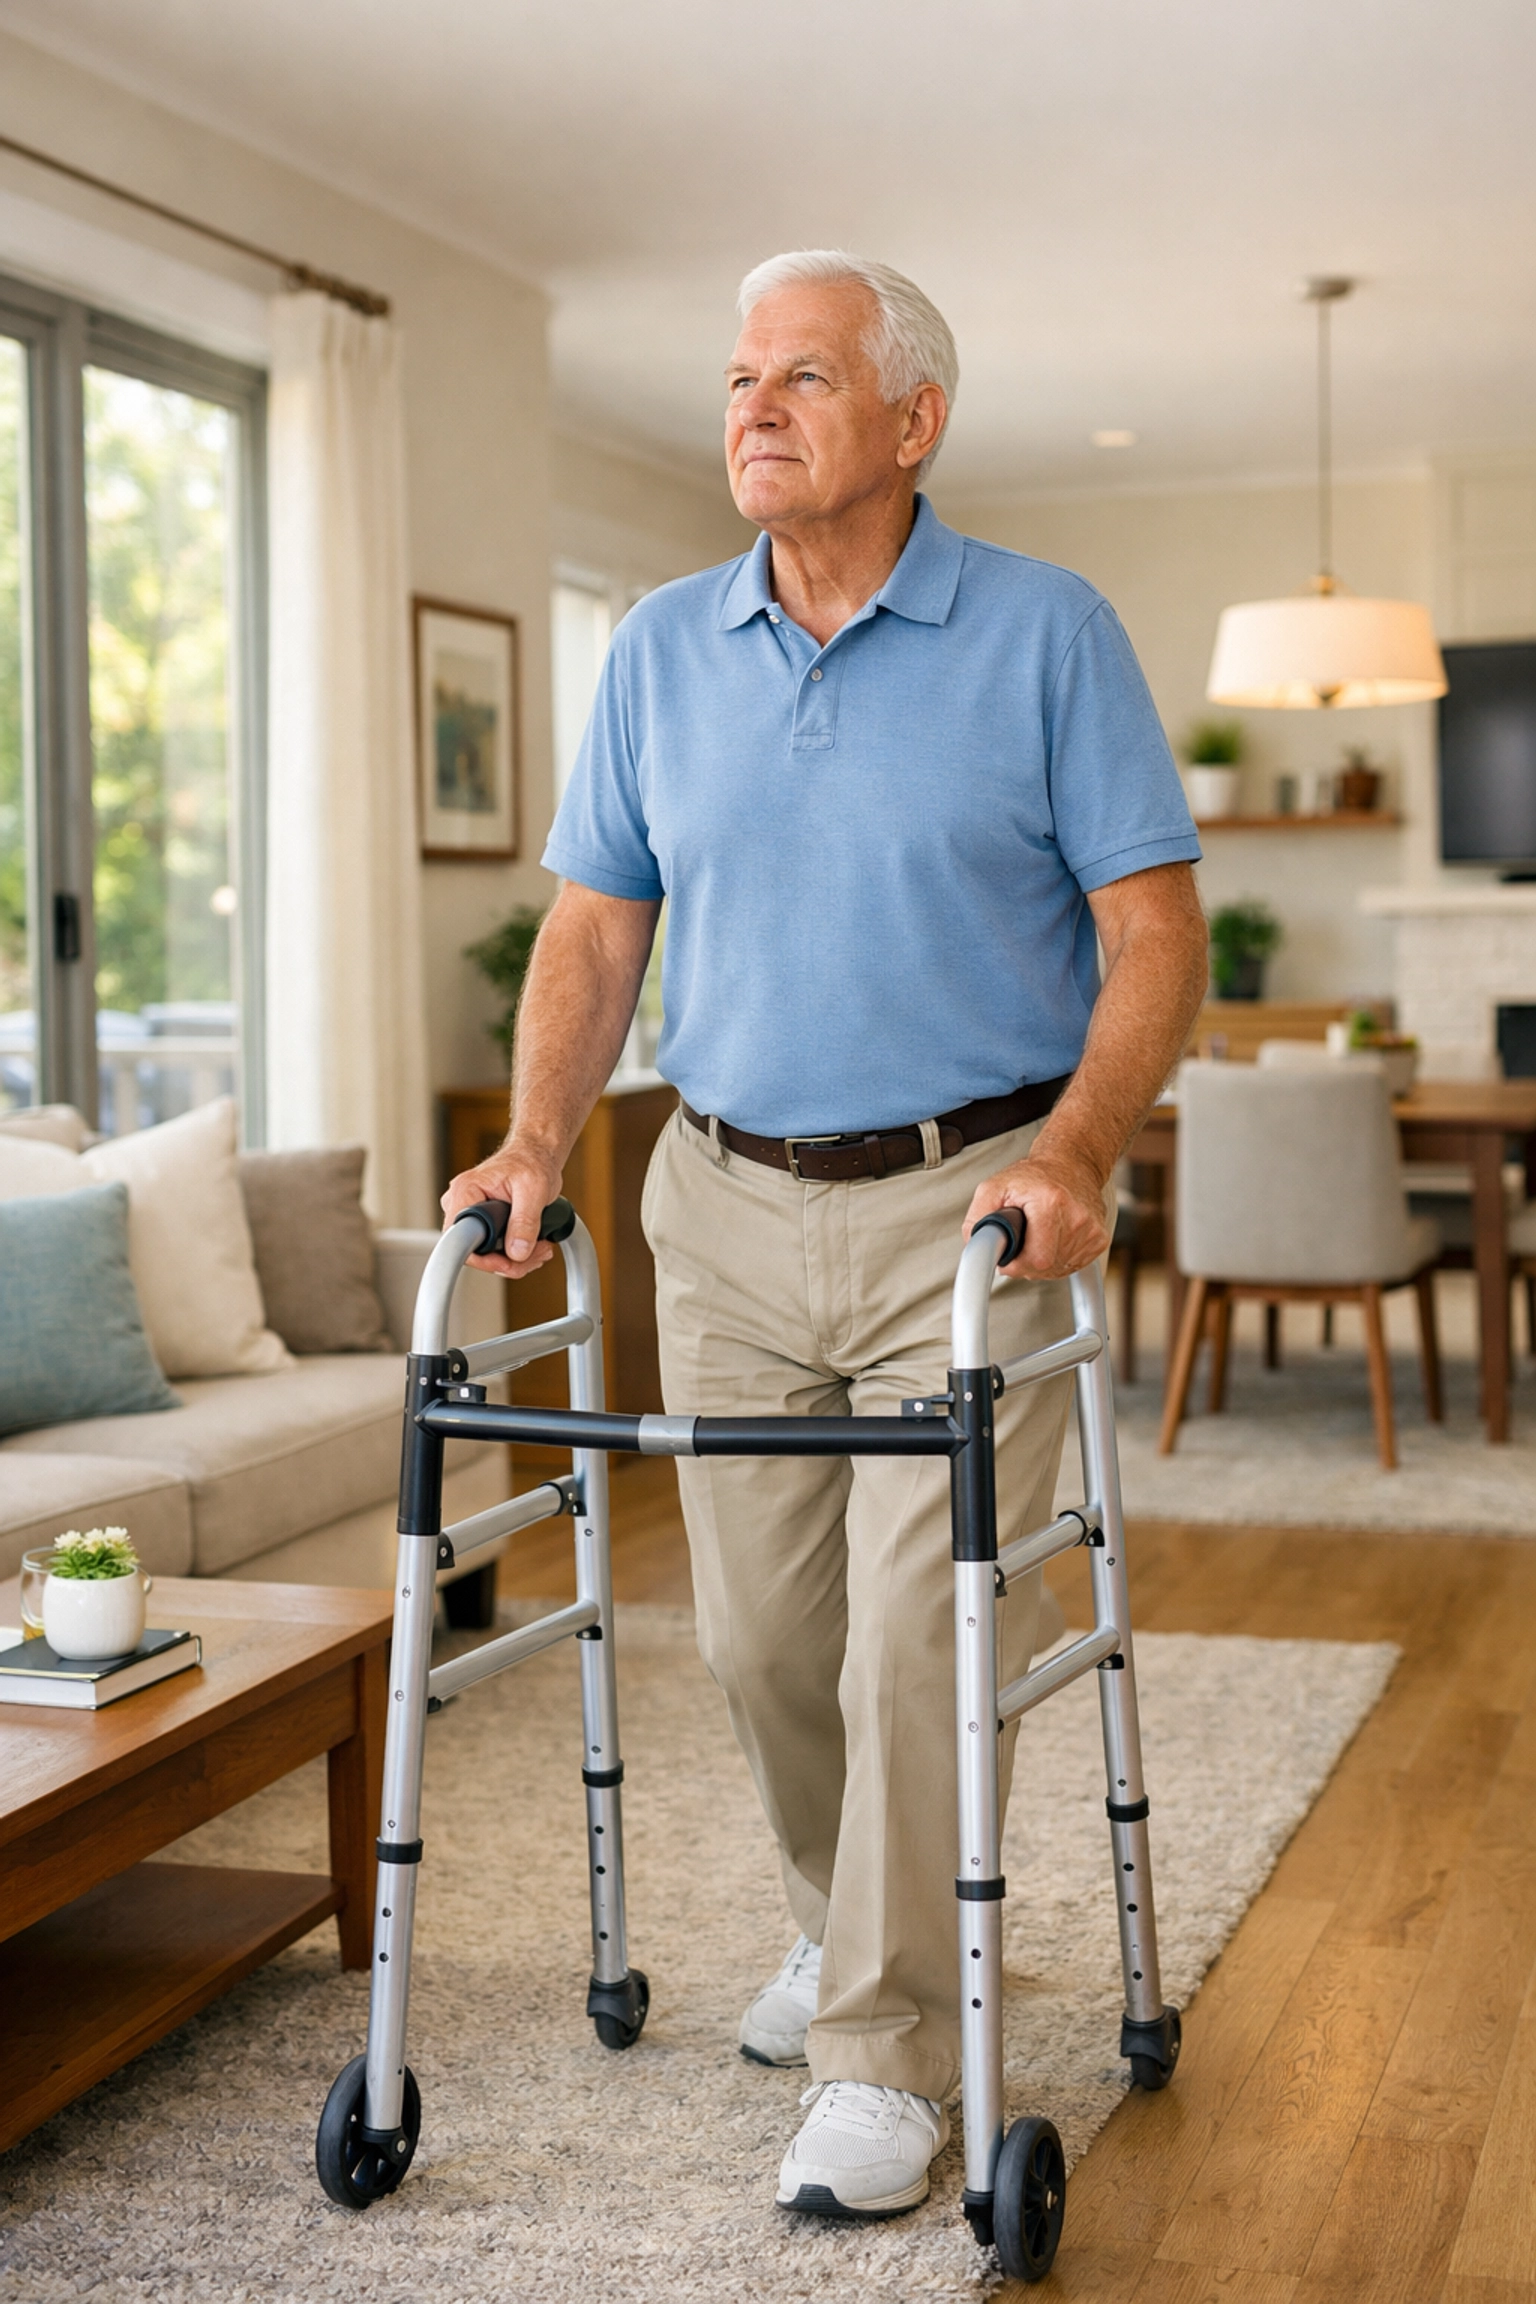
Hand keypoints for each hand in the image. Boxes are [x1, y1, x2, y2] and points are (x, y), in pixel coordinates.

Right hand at [441, 1142, 563, 1277]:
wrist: (536, 1155)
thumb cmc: (532, 1161)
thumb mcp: (534, 1190)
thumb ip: (525, 1222)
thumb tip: (517, 1252)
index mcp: (466, 1191)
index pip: (459, 1240)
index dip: (485, 1259)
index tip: (510, 1262)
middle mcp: (462, 1203)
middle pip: (474, 1252)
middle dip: (509, 1261)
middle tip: (536, 1253)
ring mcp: (471, 1214)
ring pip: (486, 1254)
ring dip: (516, 1259)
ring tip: (540, 1248)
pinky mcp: (482, 1222)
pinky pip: (492, 1248)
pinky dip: (514, 1253)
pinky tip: (532, 1246)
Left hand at [963, 1146, 1109, 1280]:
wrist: (1070, 1164)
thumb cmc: (1032, 1177)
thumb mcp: (993, 1188)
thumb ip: (977, 1219)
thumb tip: (976, 1246)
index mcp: (1051, 1203)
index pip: (1035, 1259)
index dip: (1016, 1263)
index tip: (1010, 1253)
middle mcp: (1076, 1217)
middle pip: (1045, 1267)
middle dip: (1026, 1261)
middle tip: (1022, 1238)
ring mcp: (1091, 1229)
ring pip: (1058, 1269)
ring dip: (1042, 1259)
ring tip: (1039, 1234)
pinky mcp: (1099, 1238)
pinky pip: (1072, 1266)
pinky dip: (1058, 1258)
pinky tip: (1054, 1238)